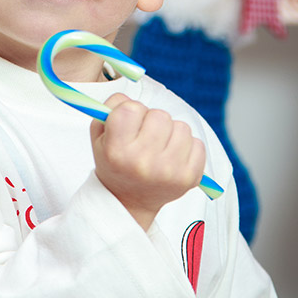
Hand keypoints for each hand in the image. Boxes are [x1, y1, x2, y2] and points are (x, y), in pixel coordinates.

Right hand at [90, 94, 205, 229]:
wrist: (129, 201)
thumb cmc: (114, 161)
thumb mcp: (100, 135)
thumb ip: (110, 108)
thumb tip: (129, 97)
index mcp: (117, 151)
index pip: (131, 109)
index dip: (130, 112)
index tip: (128, 125)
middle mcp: (143, 163)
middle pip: (160, 115)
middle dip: (153, 121)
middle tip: (145, 137)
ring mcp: (168, 171)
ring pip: (181, 127)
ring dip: (171, 133)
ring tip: (160, 148)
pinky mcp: (189, 178)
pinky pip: (198, 144)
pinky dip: (187, 147)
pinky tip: (173, 158)